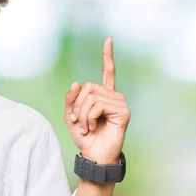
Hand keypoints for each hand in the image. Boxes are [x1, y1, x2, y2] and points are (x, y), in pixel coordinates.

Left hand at [64, 37, 129, 163]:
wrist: (94, 155)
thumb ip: (71, 99)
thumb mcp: (71, 116)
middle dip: (77, 106)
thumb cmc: (85, 137)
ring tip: (87, 126)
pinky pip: (97, 105)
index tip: (109, 39)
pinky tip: (93, 127)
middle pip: (88, 87)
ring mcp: (120, 103)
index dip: (107, 56)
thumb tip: (77, 82)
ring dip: (82, 114)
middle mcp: (114, 96)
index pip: (107, 72)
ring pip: (91, 96)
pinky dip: (89, 117)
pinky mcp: (123, 111)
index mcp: (103, 95)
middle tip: (81, 122)